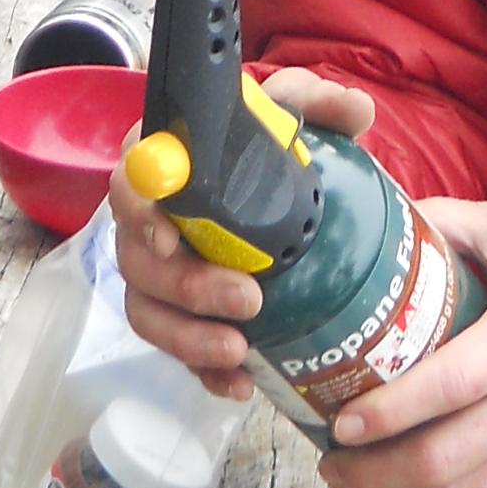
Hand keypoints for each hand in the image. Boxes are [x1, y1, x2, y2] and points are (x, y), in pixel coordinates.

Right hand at [112, 70, 374, 403]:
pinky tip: (240, 384)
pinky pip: (176, 351)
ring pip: (147, 312)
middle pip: (136, 259)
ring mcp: (160, 274)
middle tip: (248, 299)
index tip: (169, 237)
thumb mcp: (294, 117)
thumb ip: (317, 103)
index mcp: (168, 160)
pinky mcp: (180, 317)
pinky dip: (204, 372)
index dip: (140, 209)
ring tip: (238, 351)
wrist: (287, 200)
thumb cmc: (272, 147)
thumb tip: (355, 110)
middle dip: (187, 287)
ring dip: (188, 338)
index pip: (131, 177)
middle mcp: (152, 219)